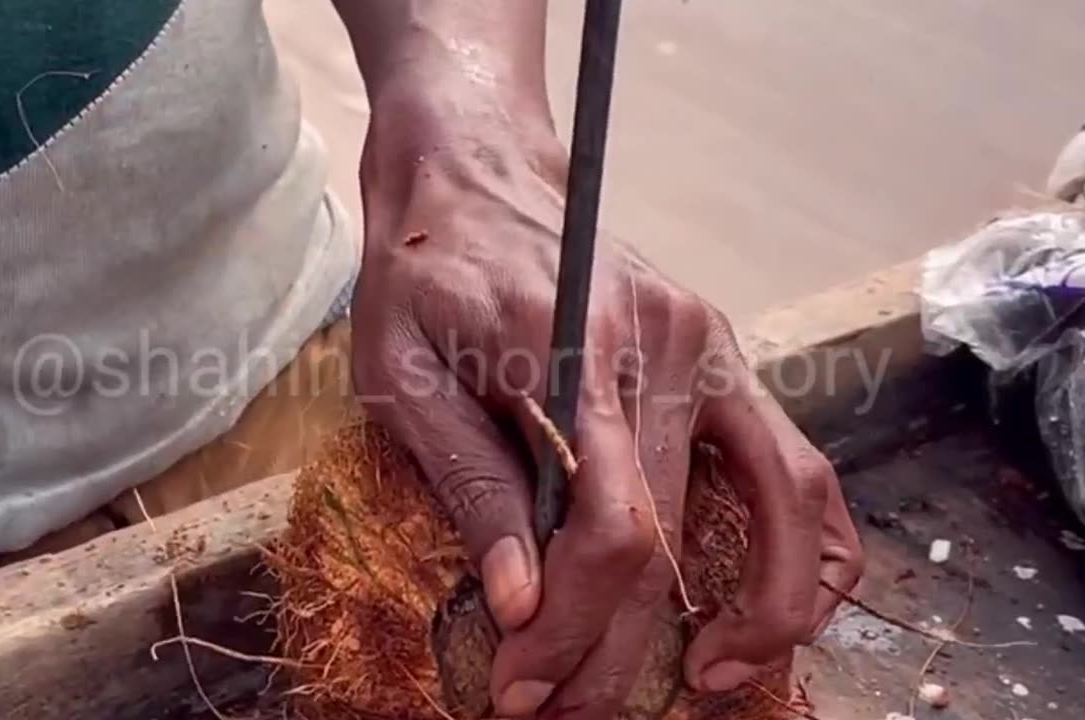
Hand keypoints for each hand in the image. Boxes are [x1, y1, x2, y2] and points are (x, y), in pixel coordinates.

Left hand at [349, 91, 863, 718]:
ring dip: (758, 614)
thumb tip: (520, 597)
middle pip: (676, 534)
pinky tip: (771, 609)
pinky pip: (800, 463)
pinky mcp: (729, 354)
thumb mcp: (402, 372)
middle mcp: (667, 344)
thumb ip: (471, 478)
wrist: (476, 173)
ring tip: (711, 681)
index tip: (520, 685)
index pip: (608, 519)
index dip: (572, 625)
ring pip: (780, 504)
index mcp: (571, 344)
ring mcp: (713, 345)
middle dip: (620, 647)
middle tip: (562, 710)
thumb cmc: (425, 271)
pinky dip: (808, 546)